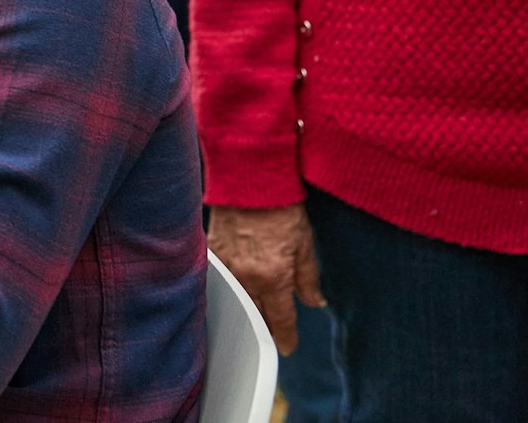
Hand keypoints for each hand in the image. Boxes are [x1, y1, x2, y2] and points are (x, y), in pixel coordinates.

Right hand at [207, 203, 323, 354]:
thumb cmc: (280, 208)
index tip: (287, 346)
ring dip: (248, 308)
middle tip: (274, 330)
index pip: (281, 319)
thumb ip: (308, 278)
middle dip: (266, 324)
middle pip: (256, 314)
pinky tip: (237, 289)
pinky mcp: (214, 254)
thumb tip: (314, 302)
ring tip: (256, 312)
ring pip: (238, 300)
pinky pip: (223, 282)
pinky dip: (232, 288)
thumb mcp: (305, 244)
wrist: (249, 180)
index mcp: (273, 277)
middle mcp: (247, 277)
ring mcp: (227, 266)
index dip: (286, 337)